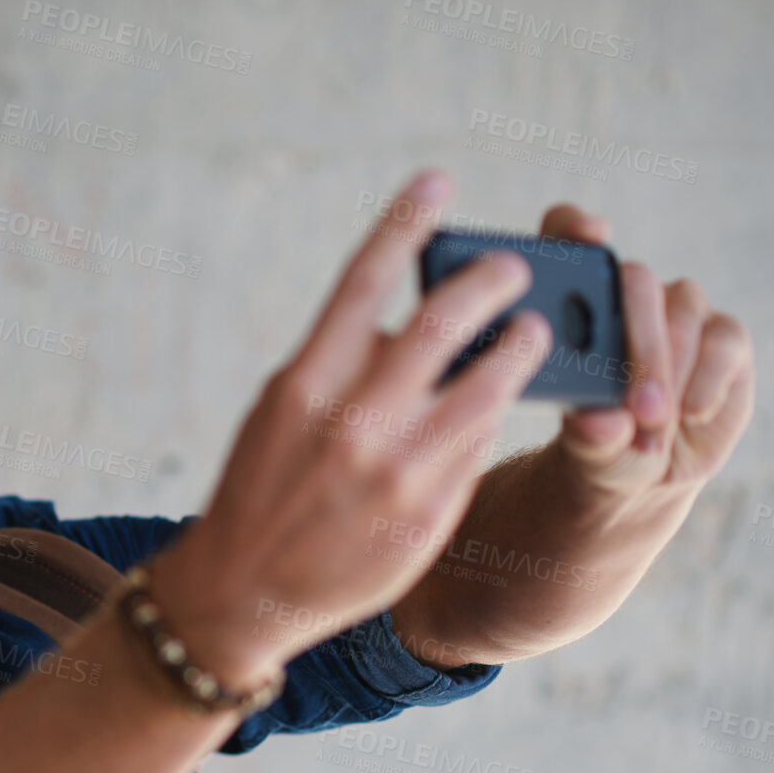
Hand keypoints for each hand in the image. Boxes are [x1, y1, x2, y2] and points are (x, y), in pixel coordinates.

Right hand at [153, 169, 551, 682]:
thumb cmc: (261, 488)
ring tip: (529, 334)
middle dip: (490, 282)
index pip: (365, 281)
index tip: (438, 182)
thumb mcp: (280, 413)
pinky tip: (490, 407)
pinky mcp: (432, 511)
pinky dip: (487, 419)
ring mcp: (400, 469)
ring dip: (517, 351)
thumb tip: (416, 325)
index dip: (405, 222)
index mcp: (304, 383)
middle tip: (512, 269)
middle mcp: (355, 420)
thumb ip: (342, 366)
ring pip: (488, 386)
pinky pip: (478, 446)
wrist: (244, 590)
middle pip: (446, 322)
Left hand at [536, 204, 753, 506]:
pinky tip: (692, 412)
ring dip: (669, 370)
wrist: (644, 474)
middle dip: (636, 341)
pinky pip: (724, 340)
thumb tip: (601, 421)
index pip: (567, 240)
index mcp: (572, 306)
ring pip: (680, 312)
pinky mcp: (724, 338)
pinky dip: (708, 378)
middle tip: (633, 404)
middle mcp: (627, 298)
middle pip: (634, 281)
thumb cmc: (598, 449)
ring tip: (653, 425)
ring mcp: (678, 313)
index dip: (575, 229)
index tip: (591, 237)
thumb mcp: (585, 450)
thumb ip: (589, 436)